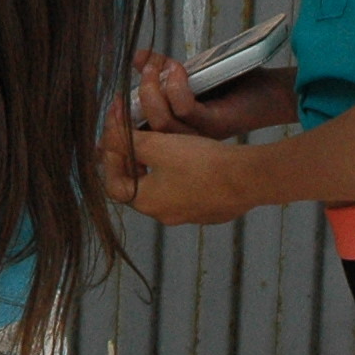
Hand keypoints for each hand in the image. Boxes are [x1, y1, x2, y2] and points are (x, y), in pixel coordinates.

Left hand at [112, 127, 262, 224]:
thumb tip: (106, 138)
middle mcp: (164, 214)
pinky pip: (186, 192)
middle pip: (137, 188)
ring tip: (158, 147)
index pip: (114, 184)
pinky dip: (179, 176)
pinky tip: (187, 160)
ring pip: (162, 190)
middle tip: (131, 141)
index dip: (110, 160)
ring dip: (155, 168)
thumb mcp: (158, 146)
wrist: (247, 178)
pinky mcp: (209, 210)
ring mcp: (189, 215)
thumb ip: (128, 143)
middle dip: (131, 162)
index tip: (114, 140)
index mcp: (147, 202)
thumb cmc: (201, 163)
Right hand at [129, 54, 297, 139]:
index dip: (121, 121)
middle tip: (134, 75)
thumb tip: (137, 57)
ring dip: (153, 91)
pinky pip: (186, 110)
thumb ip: (162, 70)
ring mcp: (199, 134)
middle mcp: (184, 139)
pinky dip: (177, 88)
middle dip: (132, 103)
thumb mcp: (188, 76)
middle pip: (144, 129)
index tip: (112, 98)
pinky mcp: (215, 124)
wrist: (271, 94)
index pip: (138, 132)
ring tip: (154, 67)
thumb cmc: (233, 86)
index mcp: (174, 131)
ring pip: (162, 122)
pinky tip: (177, 69)